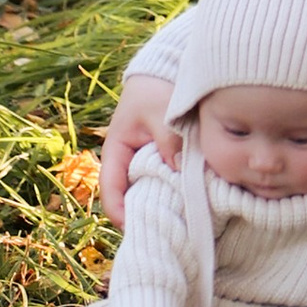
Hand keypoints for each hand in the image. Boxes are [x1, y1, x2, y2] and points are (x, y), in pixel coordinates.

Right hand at [99, 72, 174, 230]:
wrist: (166, 71)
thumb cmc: (156, 88)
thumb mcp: (160, 110)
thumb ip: (168, 138)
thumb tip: (178, 170)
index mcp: (117, 151)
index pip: (111, 189)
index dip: (120, 212)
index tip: (137, 228)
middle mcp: (129, 163)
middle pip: (131, 198)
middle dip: (144, 217)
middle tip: (166, 235)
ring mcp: (147, 164)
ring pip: (151, 194)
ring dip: (164, 207)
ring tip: (183, 224)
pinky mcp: (166, 162)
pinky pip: (168, 183)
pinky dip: (178, 194)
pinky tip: (195, 203)